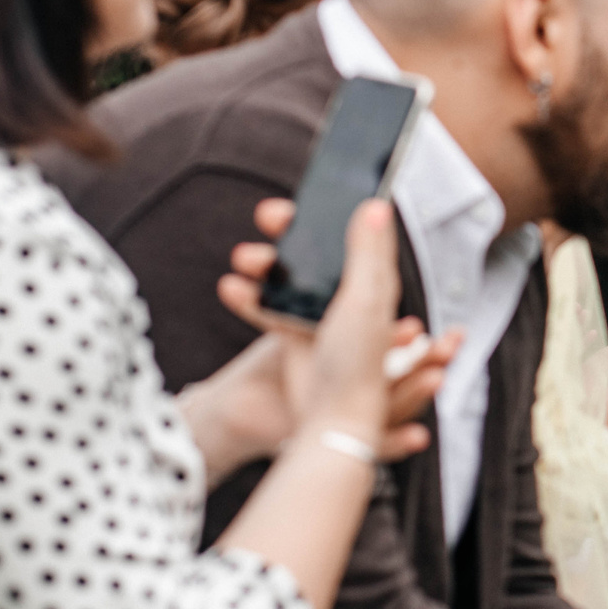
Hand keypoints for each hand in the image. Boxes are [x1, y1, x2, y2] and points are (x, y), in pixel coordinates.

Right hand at [215, 197, 460, 463]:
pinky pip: (268, 305)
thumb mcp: (367, 299)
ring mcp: (321, 314)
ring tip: (242, 258)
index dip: (329, 210)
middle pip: (316, 248)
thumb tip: (376, 204)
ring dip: (263, 263)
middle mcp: (349, 294)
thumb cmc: (358, 361)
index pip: (352, 231)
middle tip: (268, 215)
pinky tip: (231, 288)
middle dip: (288, 231)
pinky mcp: (294, 335)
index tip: (309, 192)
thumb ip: (368, 253)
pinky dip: (250, 296)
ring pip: (287, 274)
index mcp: (374, 281)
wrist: (328, 416)